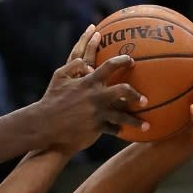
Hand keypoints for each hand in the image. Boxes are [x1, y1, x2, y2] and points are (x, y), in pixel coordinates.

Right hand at [38, 26, 147, 152]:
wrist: (46, 124)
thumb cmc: (51, 99)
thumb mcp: (59, 77)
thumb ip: (73, 65)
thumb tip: (85, 61)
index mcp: (88, 82)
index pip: (110, 66)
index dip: (123, 61)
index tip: (131, 61)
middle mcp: (96, 96)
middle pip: (123, 90)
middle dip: (135, 94)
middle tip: (144, 99)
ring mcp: (97, 113)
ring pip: (122, 115)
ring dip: (135, 120)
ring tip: (146, 125)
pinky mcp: (95, 127)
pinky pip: (112, 129)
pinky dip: (117, 130)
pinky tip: (123, 132)